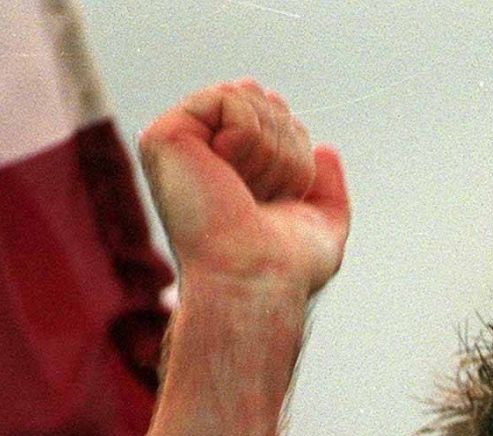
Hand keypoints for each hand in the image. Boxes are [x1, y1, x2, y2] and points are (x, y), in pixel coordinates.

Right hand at [136, 79, 348, 299]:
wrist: (257, 280)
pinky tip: (228, 173)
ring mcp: (178, 143)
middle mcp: (198, 154)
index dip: (295, 158)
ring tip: (247, 192)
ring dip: (270, 152)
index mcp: (227, 170)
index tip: (278, 202)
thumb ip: (328, 191)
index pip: (276, 122)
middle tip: (263, 200)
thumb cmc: (286, 268)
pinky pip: (230, 97)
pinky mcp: (165, 135)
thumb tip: (326, 150)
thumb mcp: (321, 226)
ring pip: (250, 98)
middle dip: (285, 152)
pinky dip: (249, 137)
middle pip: (266, 104)